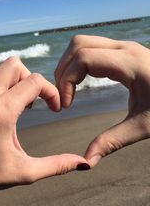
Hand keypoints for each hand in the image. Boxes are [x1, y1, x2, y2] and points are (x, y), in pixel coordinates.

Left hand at [0, 57, 86, 205]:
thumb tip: (82, 163)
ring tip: (13, 98)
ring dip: (8, 78)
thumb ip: (56, 165)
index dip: (51, 92)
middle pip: (14, 65)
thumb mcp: (26, 173)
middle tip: (32, 100)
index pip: (35, 82)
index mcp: (2, 113)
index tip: (53, 108)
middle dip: (30, 79)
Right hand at [55, 35, 149, 166]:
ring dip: (69, 64)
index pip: (84, 58)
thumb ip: (112, 141)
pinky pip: (91, 49)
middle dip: (63, 70)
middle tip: (63, 97)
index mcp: (130, 64)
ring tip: (67, 90)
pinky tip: (79, 83)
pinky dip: (78, 63)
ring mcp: (123, 48)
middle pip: (78, 45)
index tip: (66, 106)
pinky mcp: (122, 53)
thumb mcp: (142, 127)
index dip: (67, 80)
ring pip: (82, 44)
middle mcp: (124, 49)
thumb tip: (87, 161)